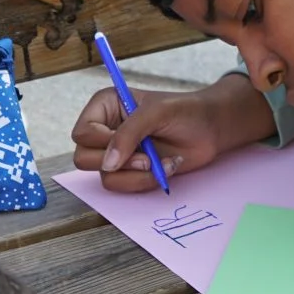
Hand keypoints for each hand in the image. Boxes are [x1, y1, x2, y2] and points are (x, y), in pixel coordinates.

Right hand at [69, 73, 272, 192]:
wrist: (210, 130)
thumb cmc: (186, 111)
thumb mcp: (157, 113)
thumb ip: (129, 134)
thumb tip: (107, 163)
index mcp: (105, 106)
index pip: (83, 132)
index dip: (101, 143)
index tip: (129, 144)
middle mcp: (105, 130)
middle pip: (84, 158)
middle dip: (120, 163)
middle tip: (147, 157)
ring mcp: (116, 153)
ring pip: (106, 178)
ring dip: (136, 175)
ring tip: (160, 162)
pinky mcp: (130, 171)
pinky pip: (124, 187)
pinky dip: (146, 182)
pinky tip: (165, 167)